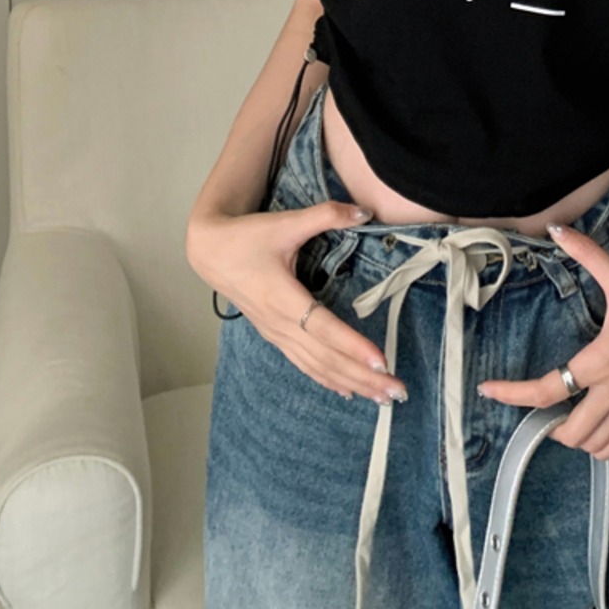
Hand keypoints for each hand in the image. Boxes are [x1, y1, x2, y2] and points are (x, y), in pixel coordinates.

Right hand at [186, 201, 405, 404]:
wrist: (210, 251)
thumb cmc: (247, 237)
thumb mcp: (286, 222)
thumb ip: (326, 215)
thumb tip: (365, 211)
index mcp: (281, 296)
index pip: (323, 327)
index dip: (352, 346)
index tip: (381, 360)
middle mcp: (279, 322)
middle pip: (326, 358)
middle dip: (364, 377)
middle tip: (398, 391)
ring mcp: (275, 334)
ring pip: (317, 367)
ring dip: (351, 384)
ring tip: (383, 398)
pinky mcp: (274, 336)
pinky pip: (304, 365)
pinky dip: (328, 380)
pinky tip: (349, 392)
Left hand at [476, 223, 608, 459]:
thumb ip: (587, 253)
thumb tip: (557, 229)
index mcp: (599, 364)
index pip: (547, 390)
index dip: (512, 394)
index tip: (488, 390)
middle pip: (570, 433)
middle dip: (546, 428)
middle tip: (534, 411)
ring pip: (596, 444)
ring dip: (575, 439)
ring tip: (562, 422)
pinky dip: (603, 443)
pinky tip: (596, 430)